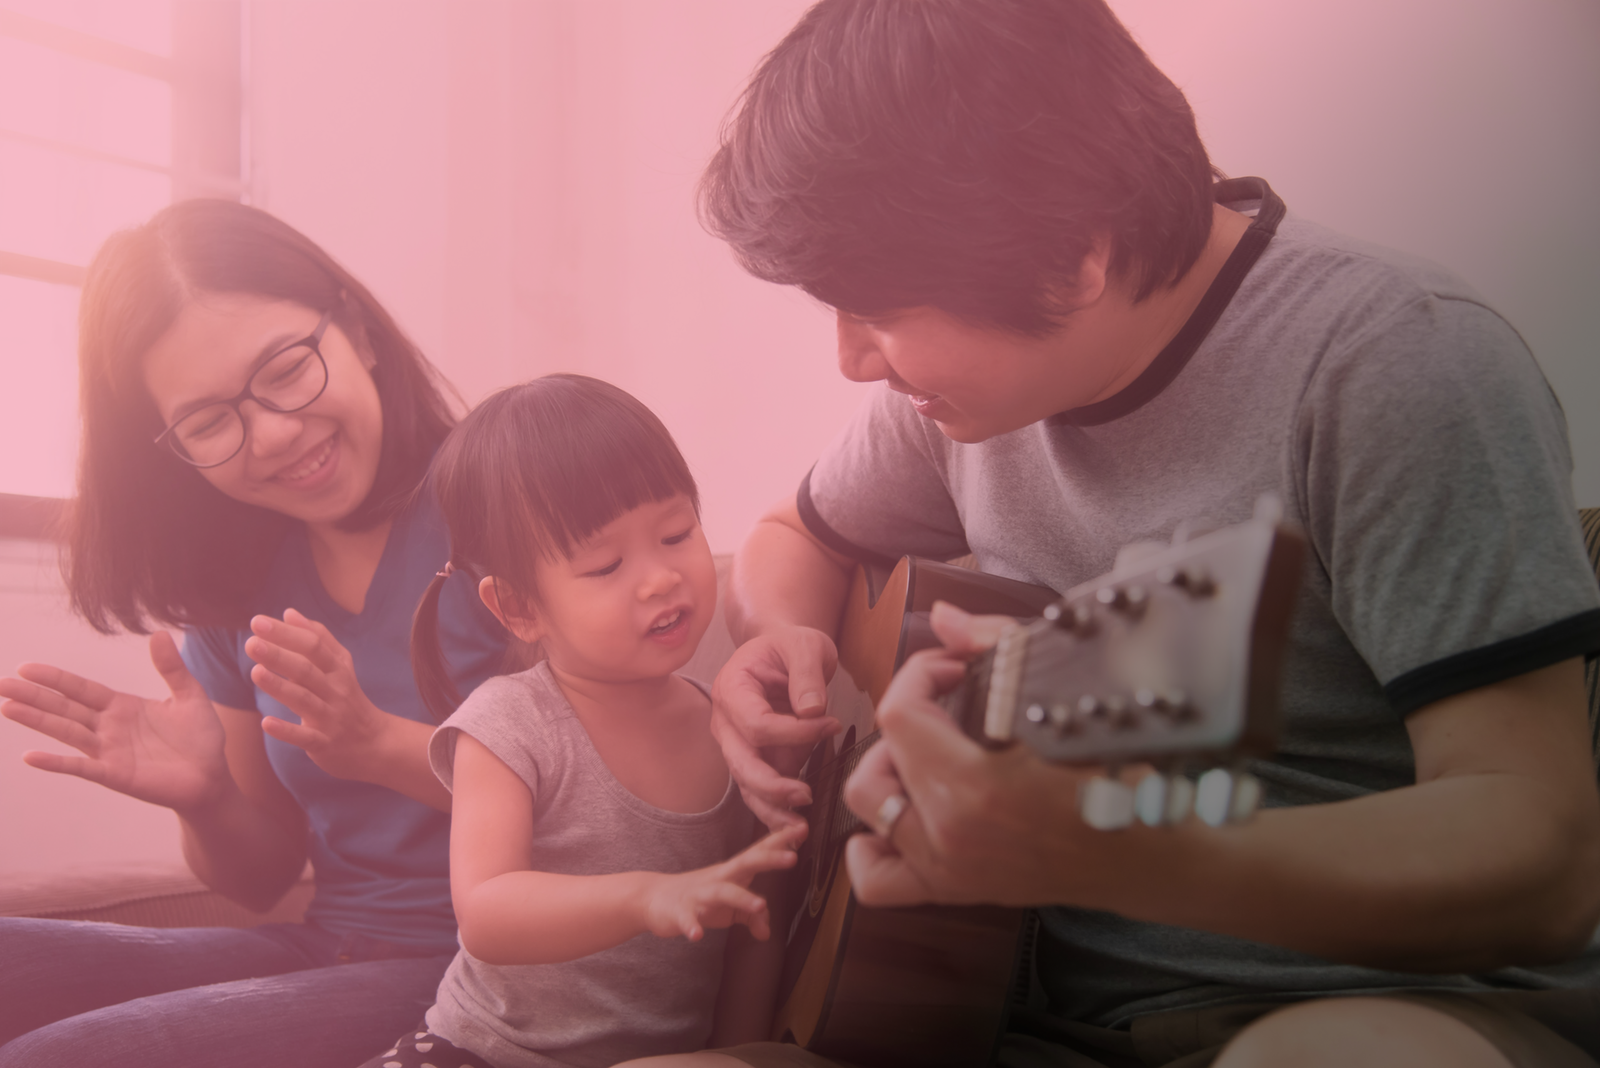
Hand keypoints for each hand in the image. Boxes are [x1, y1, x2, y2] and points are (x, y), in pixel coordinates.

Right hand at [0, 632, 231, 812]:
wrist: (212, 778)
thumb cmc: (201, 739)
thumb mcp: (190, 696)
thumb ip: (172, 668)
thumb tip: (160, 633)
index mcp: (123, 707)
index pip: (82, 689)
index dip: (55, 678)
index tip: (25, 667)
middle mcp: (109, 728)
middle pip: (65, 707)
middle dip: (33, 695)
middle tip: (1, 684)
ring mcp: (109, 752)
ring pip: (67, 731)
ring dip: (37, 720)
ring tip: (6, 706)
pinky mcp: (115, 775)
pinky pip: (81, 767)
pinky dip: (56, 762)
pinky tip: (30, 756)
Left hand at [244, 608, 395, 781]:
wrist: (374, 743)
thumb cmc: (349, 699)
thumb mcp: (340, 666)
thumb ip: (318, 639)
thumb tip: (289, 612)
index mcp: (338, 669)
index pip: (313, 646)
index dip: (286, 633)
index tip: (258, 622)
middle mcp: (336, 690)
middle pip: (307, 670)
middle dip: (279, 655)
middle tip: (251, 642)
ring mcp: (331, 718)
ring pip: (304, 700)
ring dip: (280, 686)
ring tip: (255, 672)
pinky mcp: (325, 743)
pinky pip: (305, 737)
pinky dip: (286, 731)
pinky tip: (266, 723)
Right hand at [643, 825, 803, 941]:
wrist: (653, 898)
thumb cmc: (698, 898)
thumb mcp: (729, 909)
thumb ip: (750, 916)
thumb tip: (766, 932)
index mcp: (733, 873)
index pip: (760, 853)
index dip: (781, 842)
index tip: (803, 828)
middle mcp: (719, 878)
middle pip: (746, 864)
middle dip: (769, 860)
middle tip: (793, 857)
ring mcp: (699, 894)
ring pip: (722, 893)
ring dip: (741, 898)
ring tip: (761, 905)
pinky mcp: (680, 912)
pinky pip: (687, 919)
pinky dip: (691, 926)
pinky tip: (697, 935)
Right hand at [710, 625, 840, 829]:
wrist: (781, 651)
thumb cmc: (790, 646)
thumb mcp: (804, 645)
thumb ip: (807, 675)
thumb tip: (811, 712)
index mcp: (731, 689)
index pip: (756, 724)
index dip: (794, 732)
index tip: (831, 724)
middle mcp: (727, 722)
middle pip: (741, 763)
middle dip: (771, 785)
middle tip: (805, 796)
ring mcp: (738, 745)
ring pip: (747, 785)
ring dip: (772, 810)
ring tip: (799, 830)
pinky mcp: (756, 760)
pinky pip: (759, 791)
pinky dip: (775, 812)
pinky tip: (794, 829)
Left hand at [842, 602, 1092, 906]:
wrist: (1147, 851)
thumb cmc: (1115, 774)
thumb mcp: (1062, 693)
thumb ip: (996, 645)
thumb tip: (944, 618)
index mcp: (974, 789)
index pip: (899, 714)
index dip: (920, 674)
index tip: (954, 670)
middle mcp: (948, 836)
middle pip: (876, 759)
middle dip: (906, 719)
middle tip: (949, 708)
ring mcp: (946, 869)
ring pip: (867, 810)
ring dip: (889, 772)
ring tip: (930, 755)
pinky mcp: (952, 889)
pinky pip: (876, 879)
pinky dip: (873, 845)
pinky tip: (904, 813)